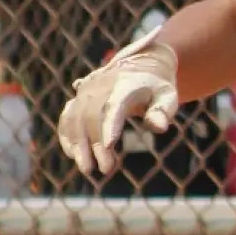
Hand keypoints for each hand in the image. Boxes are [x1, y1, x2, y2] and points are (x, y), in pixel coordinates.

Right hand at [56, 32, 180, 175]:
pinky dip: (67, 135)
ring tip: (87, 169)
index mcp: (125, 85)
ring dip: (77, 144)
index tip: (109, 146)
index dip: (110, 125)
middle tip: (105, 170)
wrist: (139, 65)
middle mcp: (101, 86)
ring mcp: (87, 91)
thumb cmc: (156, 87)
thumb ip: (163, 111)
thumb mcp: (168, 96)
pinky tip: (72, 154)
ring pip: (75, 118)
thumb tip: (159, 127)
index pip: (114, 105)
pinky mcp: (78, 98)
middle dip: (95, 144)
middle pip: (91, 115)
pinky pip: (67, 116)